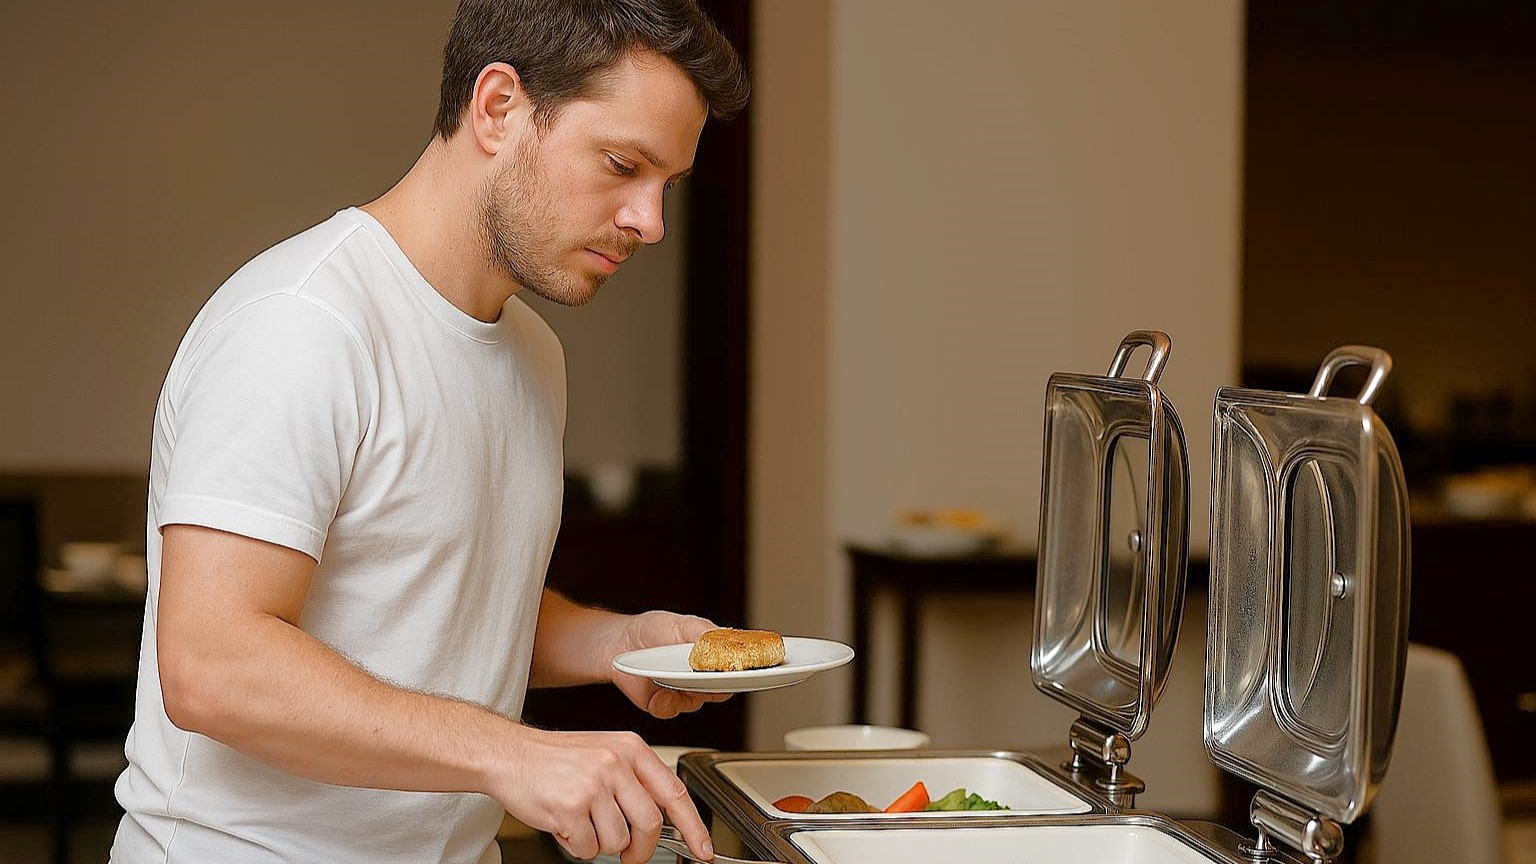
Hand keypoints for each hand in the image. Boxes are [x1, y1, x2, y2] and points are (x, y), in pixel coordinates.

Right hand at [490, 727, 712, 863]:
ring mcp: (593, 786)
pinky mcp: (570, 808)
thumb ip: (635, 782)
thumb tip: (663, 821)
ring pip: (617, 842)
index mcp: (630, 749)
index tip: (702, 849)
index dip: (693, 826)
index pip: (674, 792)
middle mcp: (615, 764)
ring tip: (581, 822)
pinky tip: (564, 824)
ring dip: (600, 843)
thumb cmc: (556, 758)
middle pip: (650, 825)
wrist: (509, 754)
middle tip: (629, 854)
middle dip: (641, 850)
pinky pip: (587, 849)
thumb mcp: (605, 754)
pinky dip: (576, 846)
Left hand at [608, 611, 731, 717]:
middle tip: (704, 679)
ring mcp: (681, 692)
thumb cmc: (652, 630)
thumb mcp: (682, 624)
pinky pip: (671, 711)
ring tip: (673, 678)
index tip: (742, 674)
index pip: (733, 670)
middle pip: (719, 691)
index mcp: (709, 657)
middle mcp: (698, 677)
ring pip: (695, 703)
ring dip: (686, 693)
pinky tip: (658, 691)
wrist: (619, 643)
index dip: (741, 675)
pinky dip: (666, 702)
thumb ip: (706, 634)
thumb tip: (729, 641)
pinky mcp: (663, 704)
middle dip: (714, 688)